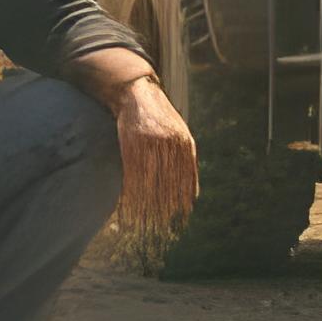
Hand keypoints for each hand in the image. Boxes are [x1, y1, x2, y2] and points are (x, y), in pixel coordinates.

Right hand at [116, 76, 199, 231]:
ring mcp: (151, 142)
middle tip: (161, 225)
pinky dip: (130, 191)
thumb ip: (188, 162)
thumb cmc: (160, 120)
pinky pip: (133, 173)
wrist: (137, 95)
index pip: (187, 179)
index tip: (181, 218)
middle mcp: (170, 143)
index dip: (183, 201)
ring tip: (142, 222)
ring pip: (150, 181)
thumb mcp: (181, 136)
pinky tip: (128, 204)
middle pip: (169, 183)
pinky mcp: (132, 142)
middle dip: (164, 206)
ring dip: (145, 204)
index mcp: (185, 143)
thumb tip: (193, 196)